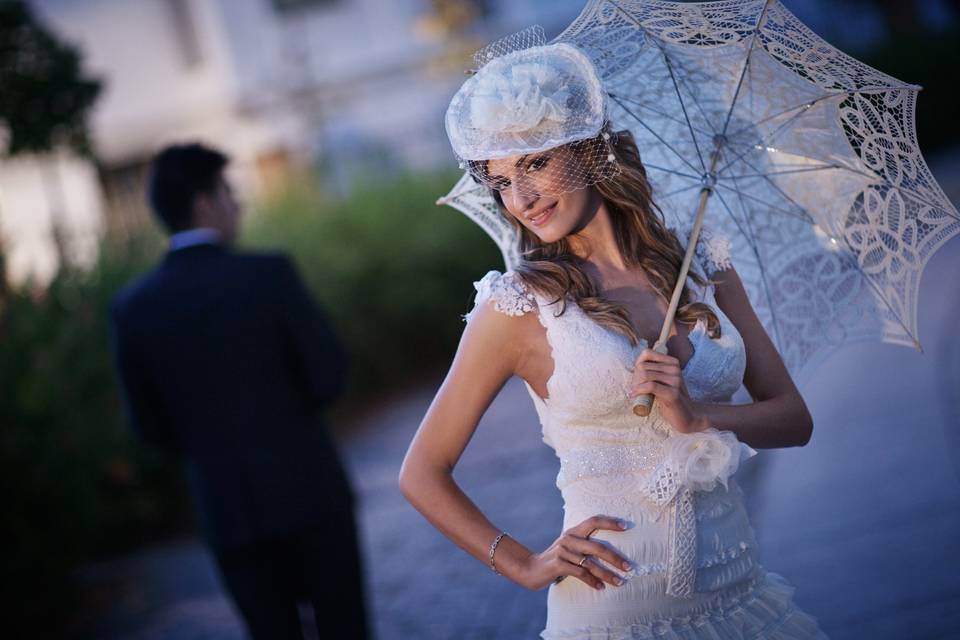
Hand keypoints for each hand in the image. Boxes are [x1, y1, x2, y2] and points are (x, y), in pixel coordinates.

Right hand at [518, 516, 632, 590]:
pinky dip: (592, 581)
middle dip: (615, 558)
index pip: (593, 521)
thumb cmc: (557, 559)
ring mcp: (563, 551)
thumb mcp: (569, 547)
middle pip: (597, 546)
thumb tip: (611, 551)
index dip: (609, 522)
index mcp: (573, 531)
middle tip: (629, 567)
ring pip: (591, 564)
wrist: (531, 569)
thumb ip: (584, 544)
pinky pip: (581, 574)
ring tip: (620, 582)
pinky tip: (601, 588)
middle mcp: (568, 539)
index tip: (625, 526)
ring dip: (607, 574)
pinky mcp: (558, 564)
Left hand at [630, 347, 709, 433]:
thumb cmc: (670, 398)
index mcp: (673, 362)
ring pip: (644, 375)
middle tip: (634, 389)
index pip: (647, 353)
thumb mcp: (662, 380)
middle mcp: (675, 369)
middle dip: (634, 378)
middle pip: (643, 366)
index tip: (637, 378)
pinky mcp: (672, 393)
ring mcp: (675, 380)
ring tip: (635, 393)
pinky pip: (650, 386)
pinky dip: (638, 390)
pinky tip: (633, 395)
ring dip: (635, 385)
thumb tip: (637, 364)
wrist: (686, 416)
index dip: (637, 365)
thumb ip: (652, 370)